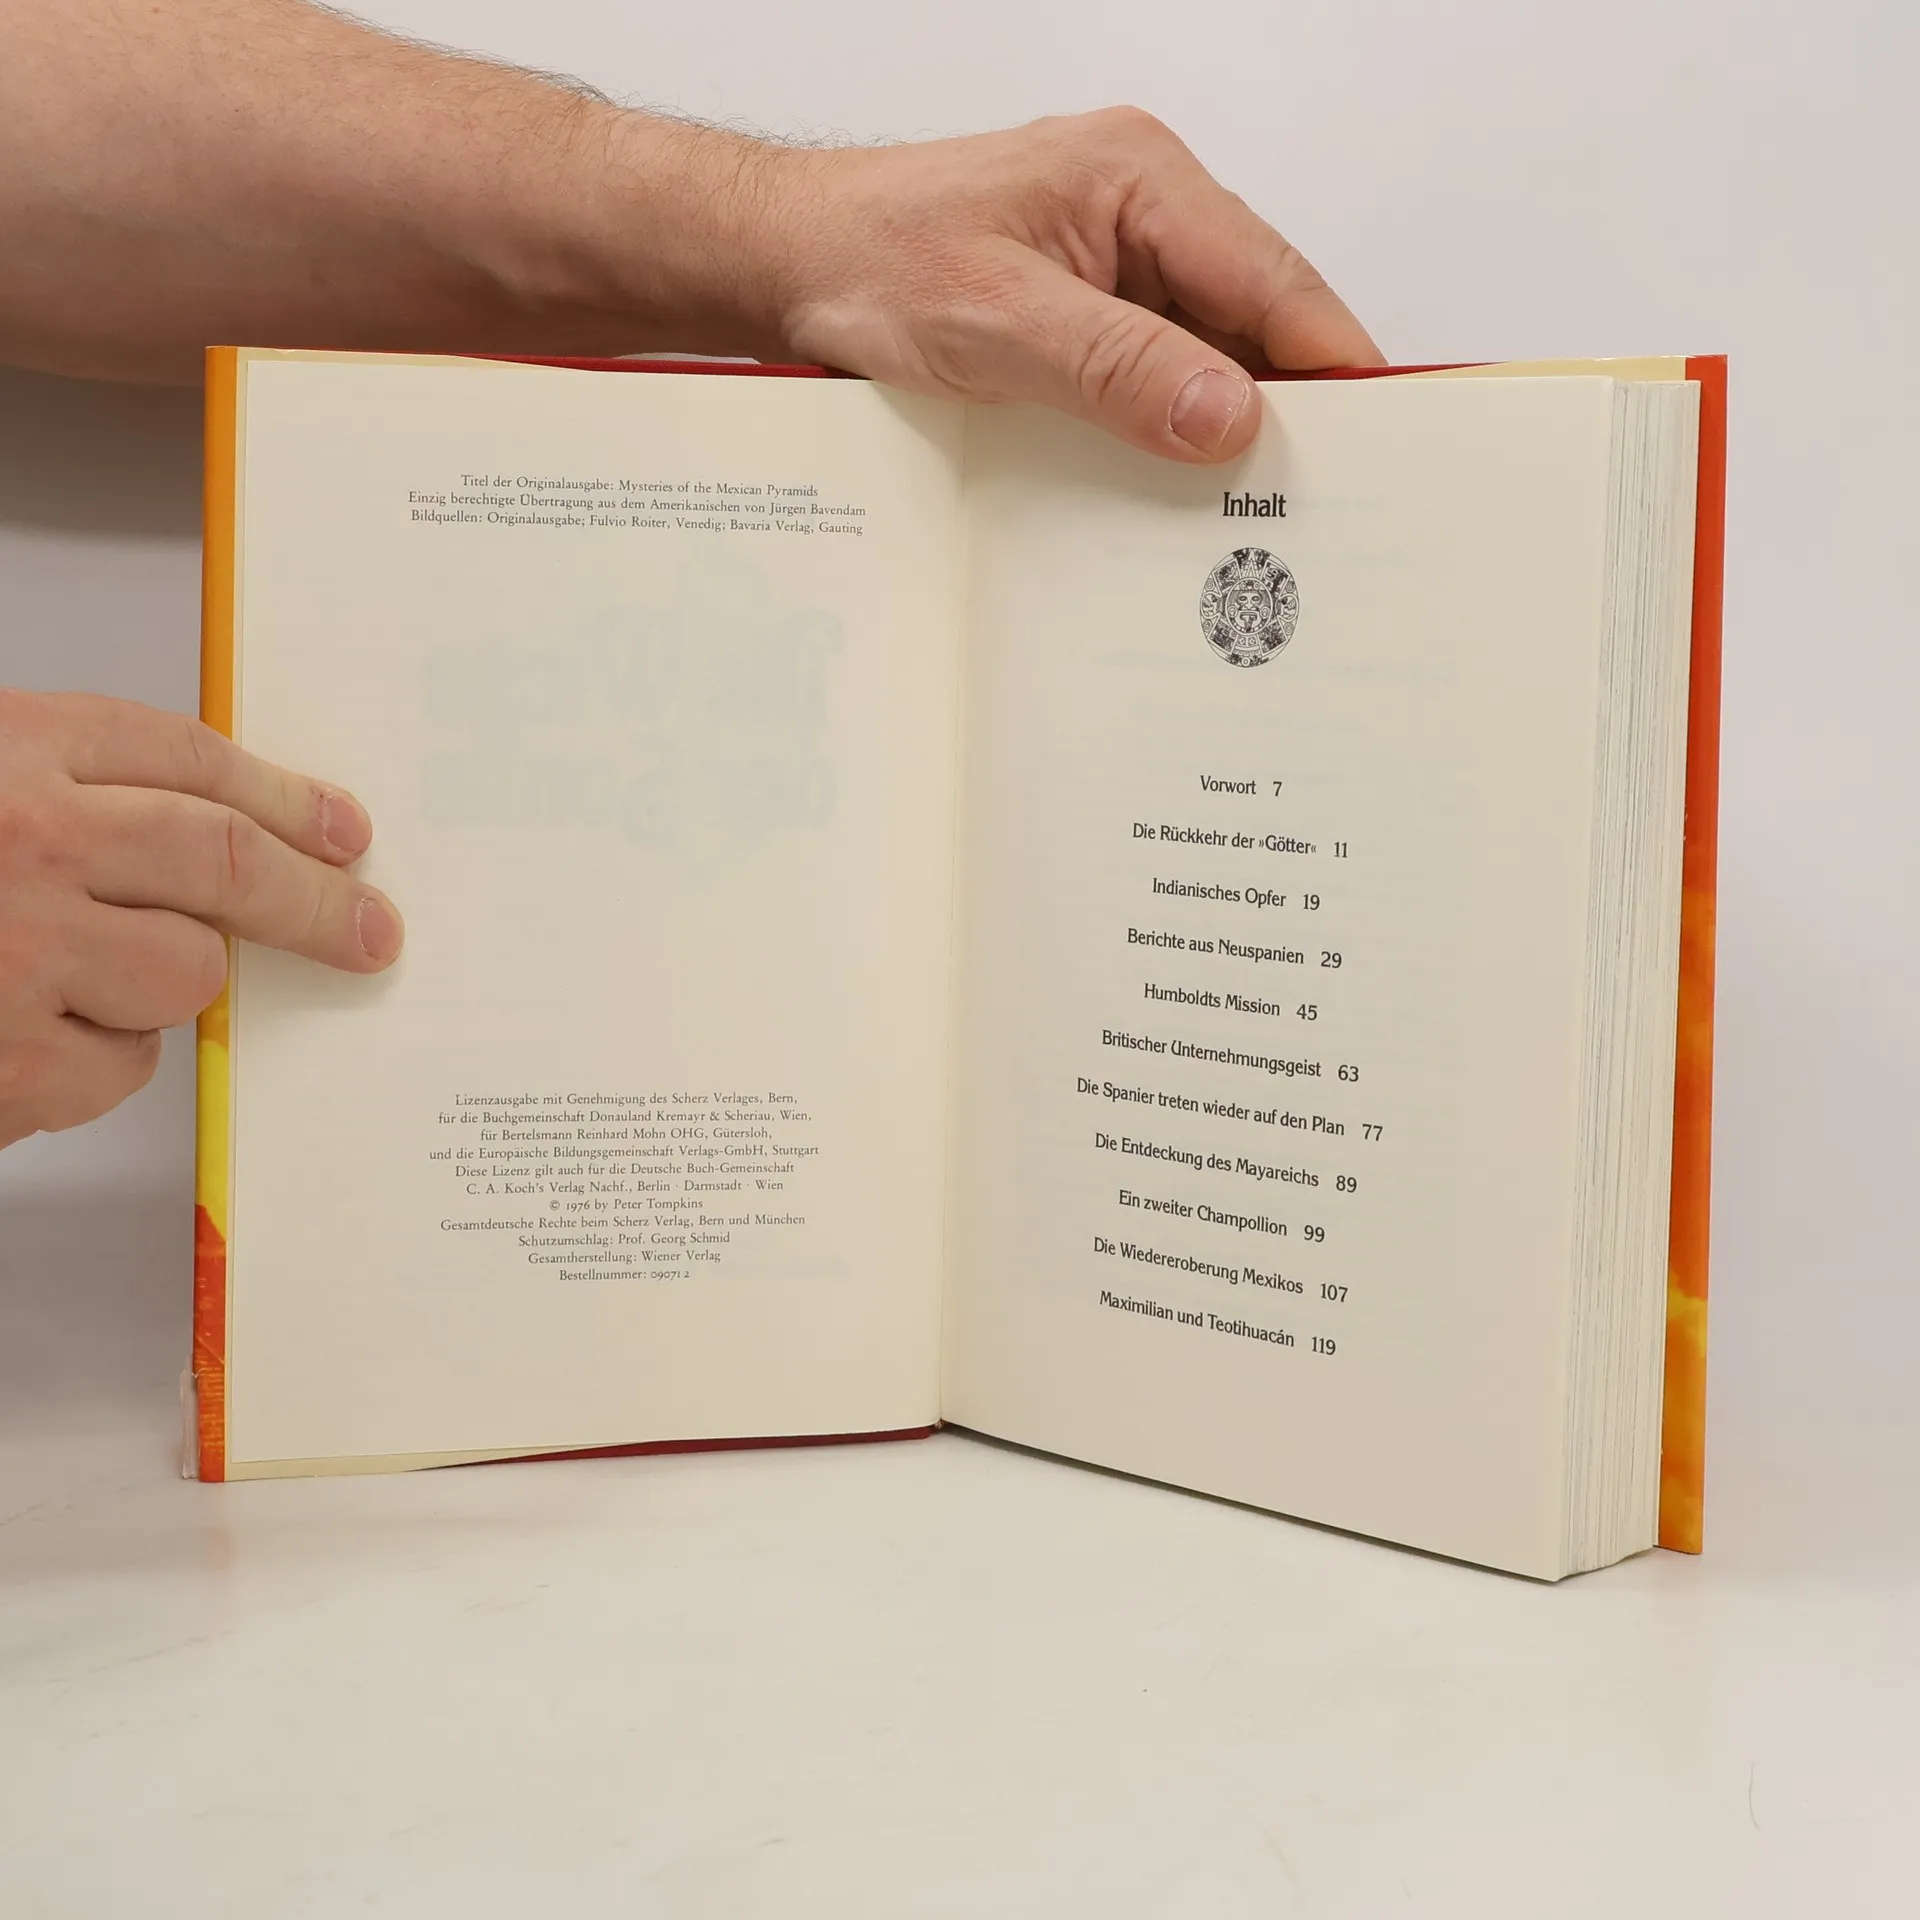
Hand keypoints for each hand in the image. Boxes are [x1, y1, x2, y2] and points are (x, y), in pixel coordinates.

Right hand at [0, 689, 402, 1147]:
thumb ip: (57, 791)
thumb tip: (209, 838)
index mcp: (5, 749)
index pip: (187, 756)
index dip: (282, 792)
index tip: (343, 830)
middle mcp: (23, 841)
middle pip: (228, 862)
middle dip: (320, 900)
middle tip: (371, 928)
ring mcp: (16, 954)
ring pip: (187, 976)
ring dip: (169, 983)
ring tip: (87, 975)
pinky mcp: (6, 1063)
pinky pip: (119, 1066)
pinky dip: (102, 1058)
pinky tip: (33, 1036)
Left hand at [746, 108, 1382, 462]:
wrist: (787, 262)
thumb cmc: (870, 260)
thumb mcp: (996, 320)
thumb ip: (1116, 367)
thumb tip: (1227, 417)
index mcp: (1140, 180)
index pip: (1270, 276)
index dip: (1328, 361)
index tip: (1379, 435)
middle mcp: (1142, 213)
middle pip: (1252, 318)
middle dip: (1282, 405)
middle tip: (1317, 501)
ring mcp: (1116, 265)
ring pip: (1206, 355)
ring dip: (1218, 427)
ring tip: (1247, 512)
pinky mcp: (1085, 314)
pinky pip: (1153, 375)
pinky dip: (1165, 429)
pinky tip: (1169, 488)